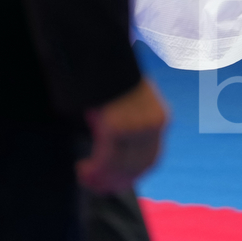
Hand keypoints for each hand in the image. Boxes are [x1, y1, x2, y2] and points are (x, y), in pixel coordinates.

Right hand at [77, 77, 167, 193]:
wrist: (104, 53)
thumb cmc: (113, 77)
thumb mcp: (130, 102)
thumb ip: (129, 125)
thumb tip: (114, 151)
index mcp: (160, 119)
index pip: (152, 160)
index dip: (133, 176)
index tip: (115, 184)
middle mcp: (153, 126)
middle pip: (137, 168)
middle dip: (115, 182)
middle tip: (95, 187)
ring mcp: (135, 127)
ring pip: (120, 168)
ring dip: (101, 179)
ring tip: (84, 177)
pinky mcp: (115, 127)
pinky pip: (105, 159)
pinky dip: (93, 170)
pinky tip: (81, 170)